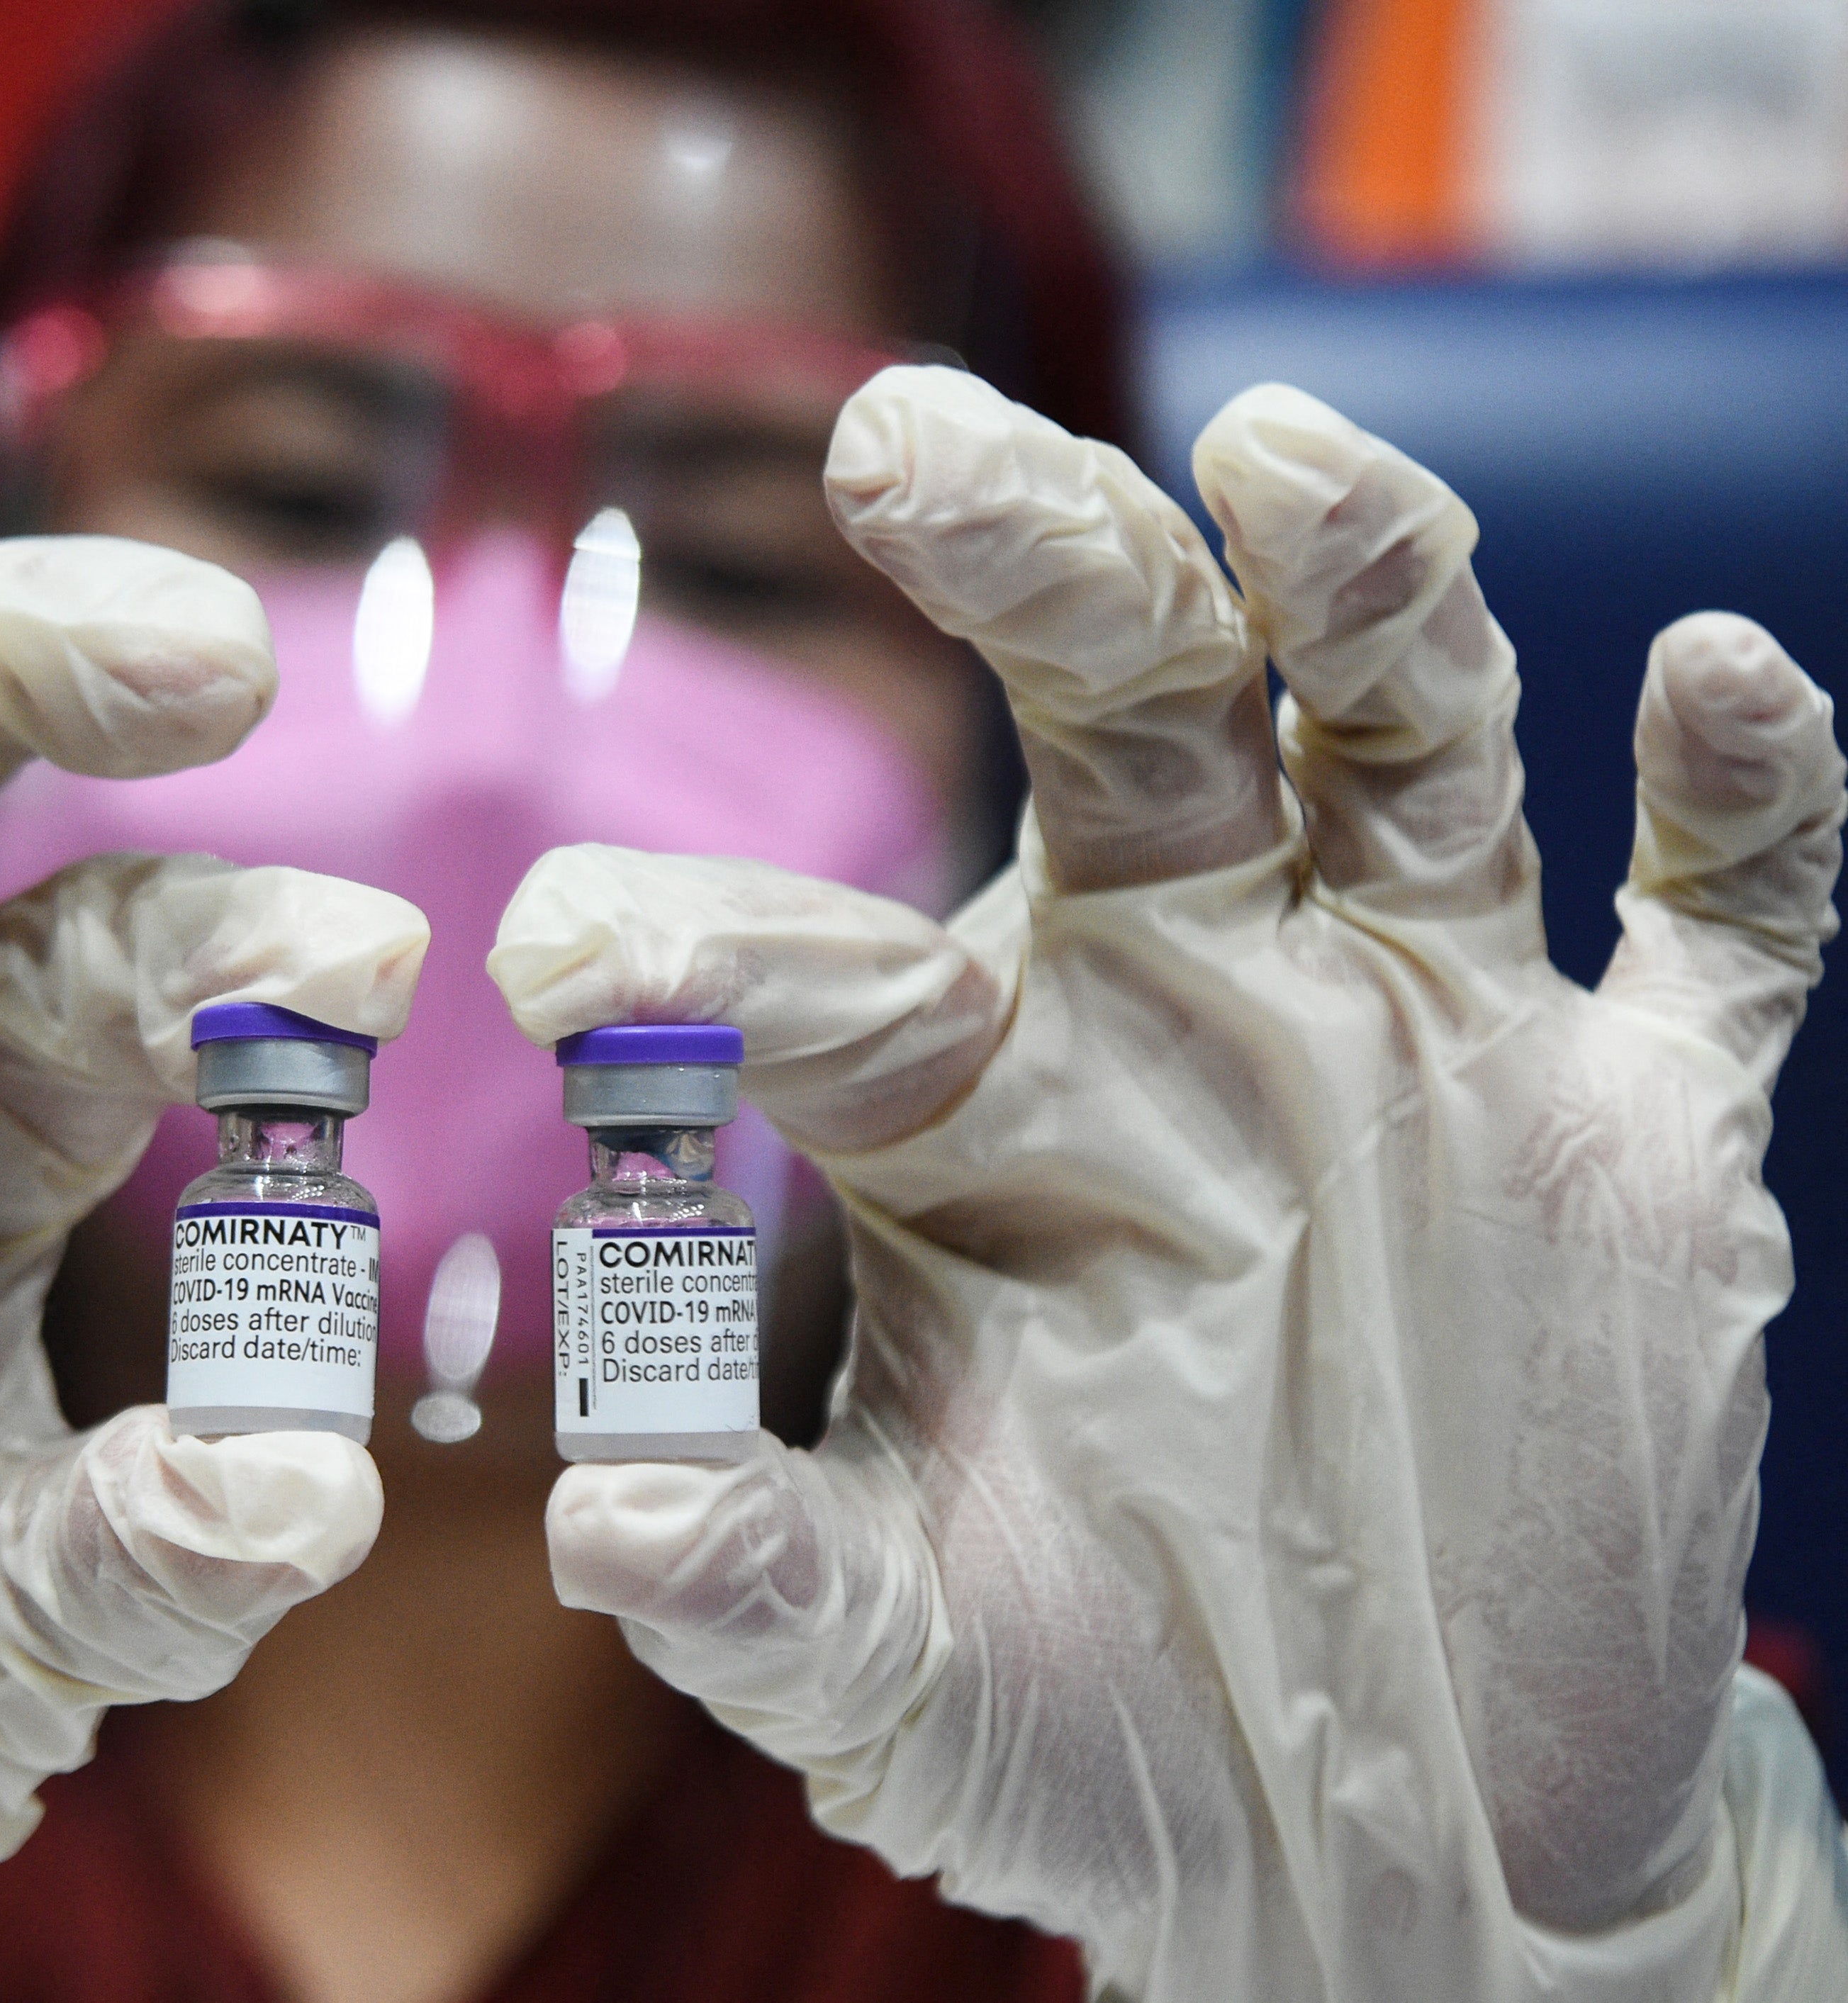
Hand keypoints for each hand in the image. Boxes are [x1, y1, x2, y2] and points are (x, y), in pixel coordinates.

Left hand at [489, 369, 1845, 1996]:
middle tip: (901, 443)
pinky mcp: (1639, 1120)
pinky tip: (1718, 683)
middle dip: (1037, 556)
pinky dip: (1742, 806)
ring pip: (1399, 734)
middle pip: (1121, 703)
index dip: (704, 945)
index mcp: (979, 1114)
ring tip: (1289, 457)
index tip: (567, 959)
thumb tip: (600, 1526)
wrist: (1401, 1841)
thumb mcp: (911, 1678)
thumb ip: (771, 1590)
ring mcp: (1425, 1039)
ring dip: (1364, 585)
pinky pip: (1719, 923)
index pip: (826, 967)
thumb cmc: (1106, 1732)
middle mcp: (1189, 1006)